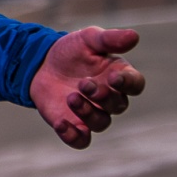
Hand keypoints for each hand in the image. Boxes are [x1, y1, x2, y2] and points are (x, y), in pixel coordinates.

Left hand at [29, 27, 144, 148]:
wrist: (41, 64)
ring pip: (101, 123)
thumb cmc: (71, 51)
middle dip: (102, 96)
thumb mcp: (88, 39)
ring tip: (71, 97)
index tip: (113, 77)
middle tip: (83, 84)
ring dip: (88, 113)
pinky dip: (73, 136)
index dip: (128, 83)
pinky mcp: (74, 125)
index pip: (135, 84)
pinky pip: (80, 140)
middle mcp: (110, 98)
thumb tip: (134, 36)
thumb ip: (110, 39)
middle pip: (118, 105)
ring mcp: (93, 113)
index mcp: (119, 76)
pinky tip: (60, 123)